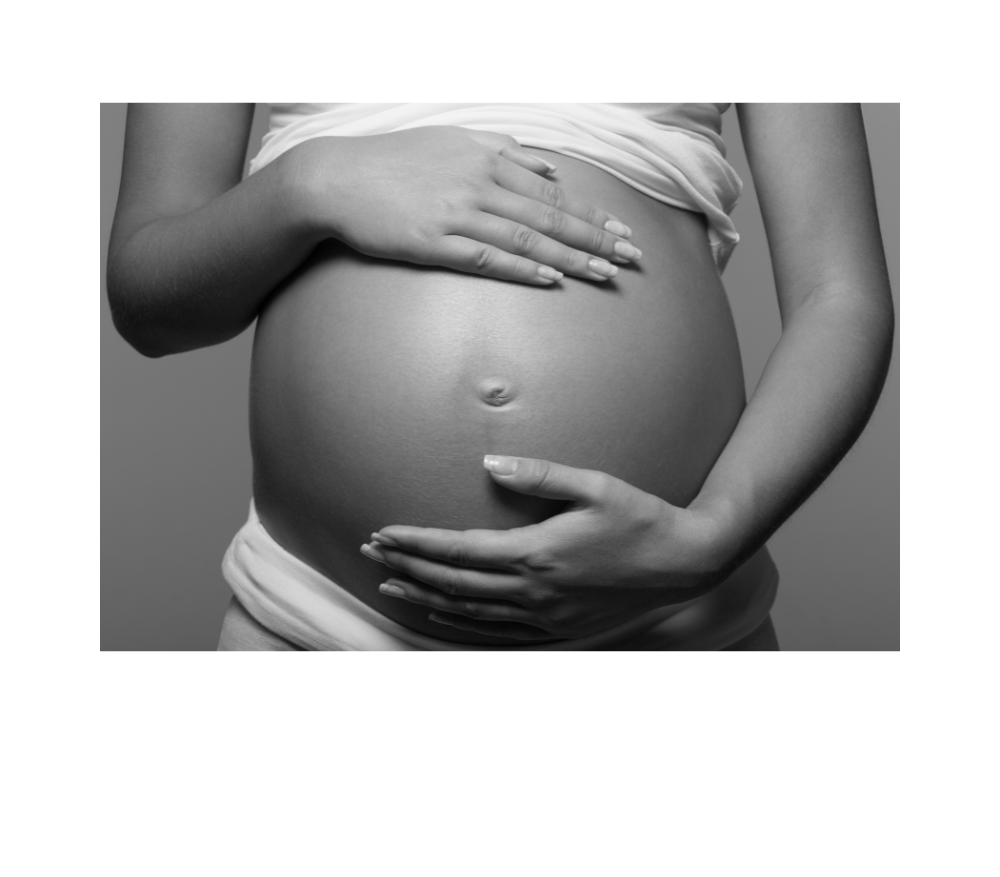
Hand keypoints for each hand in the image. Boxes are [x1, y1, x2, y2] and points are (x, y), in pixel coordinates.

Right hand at [285, 126, 642, 284]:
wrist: (336, 178)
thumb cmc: (395, 160)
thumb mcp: (453, 140)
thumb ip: (505, 150)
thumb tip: (551, 167)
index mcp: (487, 157)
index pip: (553, 190)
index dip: (592, 213)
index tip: (623, 230)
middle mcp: (479, 182)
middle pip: (550, 214)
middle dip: (596, 238)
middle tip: (631, 258)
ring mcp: (457, 212)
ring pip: (526, 237)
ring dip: (569, 258)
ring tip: (603, 274)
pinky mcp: (433, 241)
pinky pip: (487, 257)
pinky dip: (522, 268)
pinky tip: (549, 279)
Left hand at [361, 455, 728, 640]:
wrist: (685, 566)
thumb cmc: (641, 519)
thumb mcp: (595, 485)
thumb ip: (539, 476)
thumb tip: (490, 467)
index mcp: (537, 553)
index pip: (459, 550)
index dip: (416, 542)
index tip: (383, 533)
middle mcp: (534, 591)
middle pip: (453, 583)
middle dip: (407, 566)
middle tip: (371, 553)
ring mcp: (545, 616)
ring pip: (468, 613)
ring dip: (425, 598)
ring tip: (390, 585)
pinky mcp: (558, 631)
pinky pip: (496, 633)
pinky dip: (460, 626)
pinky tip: (441, 619)